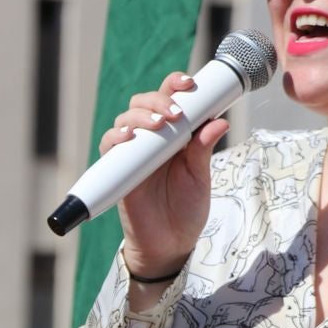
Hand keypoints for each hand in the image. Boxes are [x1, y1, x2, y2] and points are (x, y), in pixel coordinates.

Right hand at [102, 71, 228, 279]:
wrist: (171, 244)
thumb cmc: (187, 209)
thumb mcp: (200, 177)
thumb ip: (203, 149)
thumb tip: (219, 120)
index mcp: (174, 134)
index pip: (170, 99)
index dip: (175, 84)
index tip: (189, 83)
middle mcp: (151, 139)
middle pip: (144, 103)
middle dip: (158, 100)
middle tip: (175, 113)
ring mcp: (133, 153)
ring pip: (126, 119)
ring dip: (140, 115)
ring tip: (159, 125)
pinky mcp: (118, 170)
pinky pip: (109, 145)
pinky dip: (116, 137)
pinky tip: (129, 137)